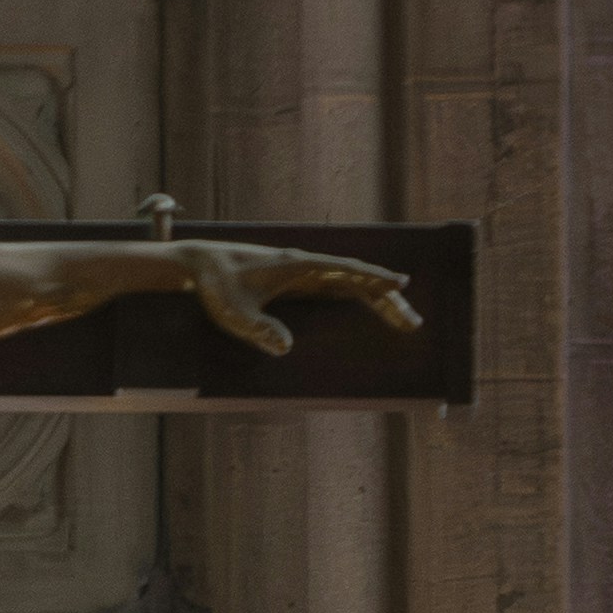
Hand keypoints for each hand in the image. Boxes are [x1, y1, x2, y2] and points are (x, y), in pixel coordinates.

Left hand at [179, 243, 425, 351]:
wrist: (199, 264)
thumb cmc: (215, 285)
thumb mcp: (233, 313)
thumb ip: (257, 328)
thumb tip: (285, 348)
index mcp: (297, 266)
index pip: (345, 270)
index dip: (373, 278)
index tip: (400, 284)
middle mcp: (305, 266)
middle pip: (358, 278)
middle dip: (387, 298)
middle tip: (413, 322)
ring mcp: (303, 272)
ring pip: (351, 283)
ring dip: (378, 298)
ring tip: (404, 320)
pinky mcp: (296, 281)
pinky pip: (337, 287)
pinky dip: (358, 295)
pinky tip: (370, 307)